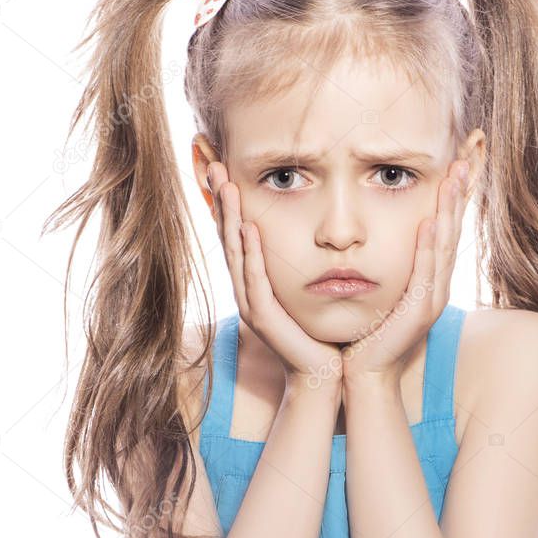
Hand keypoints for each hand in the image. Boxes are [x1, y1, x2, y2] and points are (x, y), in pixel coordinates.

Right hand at [207, 161, 343, 389]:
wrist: (323, 373)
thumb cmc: (320, 330)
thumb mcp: (308, 287)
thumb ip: (303, 260)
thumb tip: (314, 227)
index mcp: (254, 281)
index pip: (236, 234)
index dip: (227, 202)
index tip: (222, 168)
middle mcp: (246, 290)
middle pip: (228, 237)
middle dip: (221, 201)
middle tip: (215, 165)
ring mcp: (251, 304)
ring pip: (236, 254)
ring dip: (230, 218)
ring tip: (227, 186)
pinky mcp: (262, 319)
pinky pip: (255, 280)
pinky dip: (251, 254)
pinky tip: (249, 229)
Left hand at [341, 158, 468, 384]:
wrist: (363, 373)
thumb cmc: (366, 332)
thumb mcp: (380, 291)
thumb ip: (386, 266)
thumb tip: (376, 237)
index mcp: (428, 279)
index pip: (444, 229)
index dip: (453, 197)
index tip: (456, 164)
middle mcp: (436, 286)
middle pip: (452, 230)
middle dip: (458, 194)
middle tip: (464, 158)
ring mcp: (431, 299)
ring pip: (444, 246)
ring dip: (449, 211)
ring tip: (453, 179)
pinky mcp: (419, 312)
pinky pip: (425, 272)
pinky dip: (428, 246)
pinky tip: (429, 222)